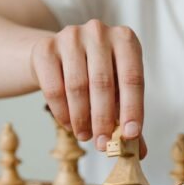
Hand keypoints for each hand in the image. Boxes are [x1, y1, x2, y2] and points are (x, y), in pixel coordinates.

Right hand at [31, 20, 146, 156]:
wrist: (58, 56)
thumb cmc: (96, 75)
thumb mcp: (117, 91)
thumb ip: (128, 117)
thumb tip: (138, 152)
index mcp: (125, 39)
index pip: (133, 78)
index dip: (133, 109)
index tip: (130, 135)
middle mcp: (99, 31)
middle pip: (103, 83)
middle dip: (103, 120)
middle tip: (102, 145)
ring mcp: (70, 36)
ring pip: (77, 87)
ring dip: (81, 118)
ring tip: (85, 136)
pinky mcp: (45, 47)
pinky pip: (53, 88)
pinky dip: (62, 112)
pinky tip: (69, 125)